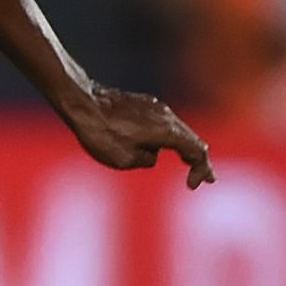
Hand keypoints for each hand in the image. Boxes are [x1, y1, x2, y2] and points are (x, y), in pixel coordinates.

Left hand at [61, 83, 212, 187]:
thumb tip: (151, 154)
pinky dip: (166, 136)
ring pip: (176, 129)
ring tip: (187, 161)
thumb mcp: (123, 160)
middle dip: (198, 160)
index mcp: (167, 131)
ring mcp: (154, 107)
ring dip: (182, 146)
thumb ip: (146, 160)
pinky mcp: (141, 103)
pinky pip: (161, 123)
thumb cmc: (99, 133)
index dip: (201, 169)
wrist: (80, 101)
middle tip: (206, 177)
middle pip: (191, 139)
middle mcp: (166, 116)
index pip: (197, 151)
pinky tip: (160, 143)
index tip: (195, 184)